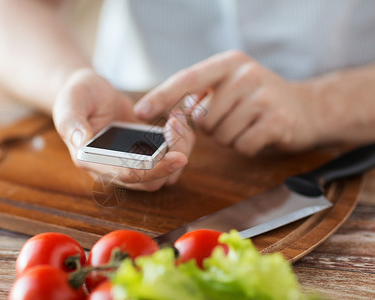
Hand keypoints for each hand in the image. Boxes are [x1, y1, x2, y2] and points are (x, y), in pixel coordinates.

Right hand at [53, 69, 194, 190]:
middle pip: (151, 181)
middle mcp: (113, 169)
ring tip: (176, 120)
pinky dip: (179, 143)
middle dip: (171, 159)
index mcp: (92, 161)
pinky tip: (175, 119)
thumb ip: (72, 122)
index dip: (153, 170)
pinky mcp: (146, 153)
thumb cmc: (78, 96)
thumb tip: (82, 141)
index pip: (126, 176)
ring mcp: (132, 163)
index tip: (177, 157)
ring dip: (178, 150)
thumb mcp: (70, 103)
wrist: (92, 92)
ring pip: (164, 174)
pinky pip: (168, 158)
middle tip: (177, 126)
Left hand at [134, 51, 321, 155]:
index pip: (186, 79)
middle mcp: (245, 75)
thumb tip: (169, 114)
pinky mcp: (277, 120)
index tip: (140, 111)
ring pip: (221, 135)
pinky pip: (241, 146)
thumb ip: (201, 95)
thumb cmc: (259, 100)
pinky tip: (260, 133)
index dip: (161, 96)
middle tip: (233, 117)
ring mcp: (263, 96)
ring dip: (229, 137)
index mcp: (228, 63)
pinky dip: (246, 146)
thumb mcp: (230, 85)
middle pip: (203, 118)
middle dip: (211, 127)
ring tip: (249, 123)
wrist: (308, 109)